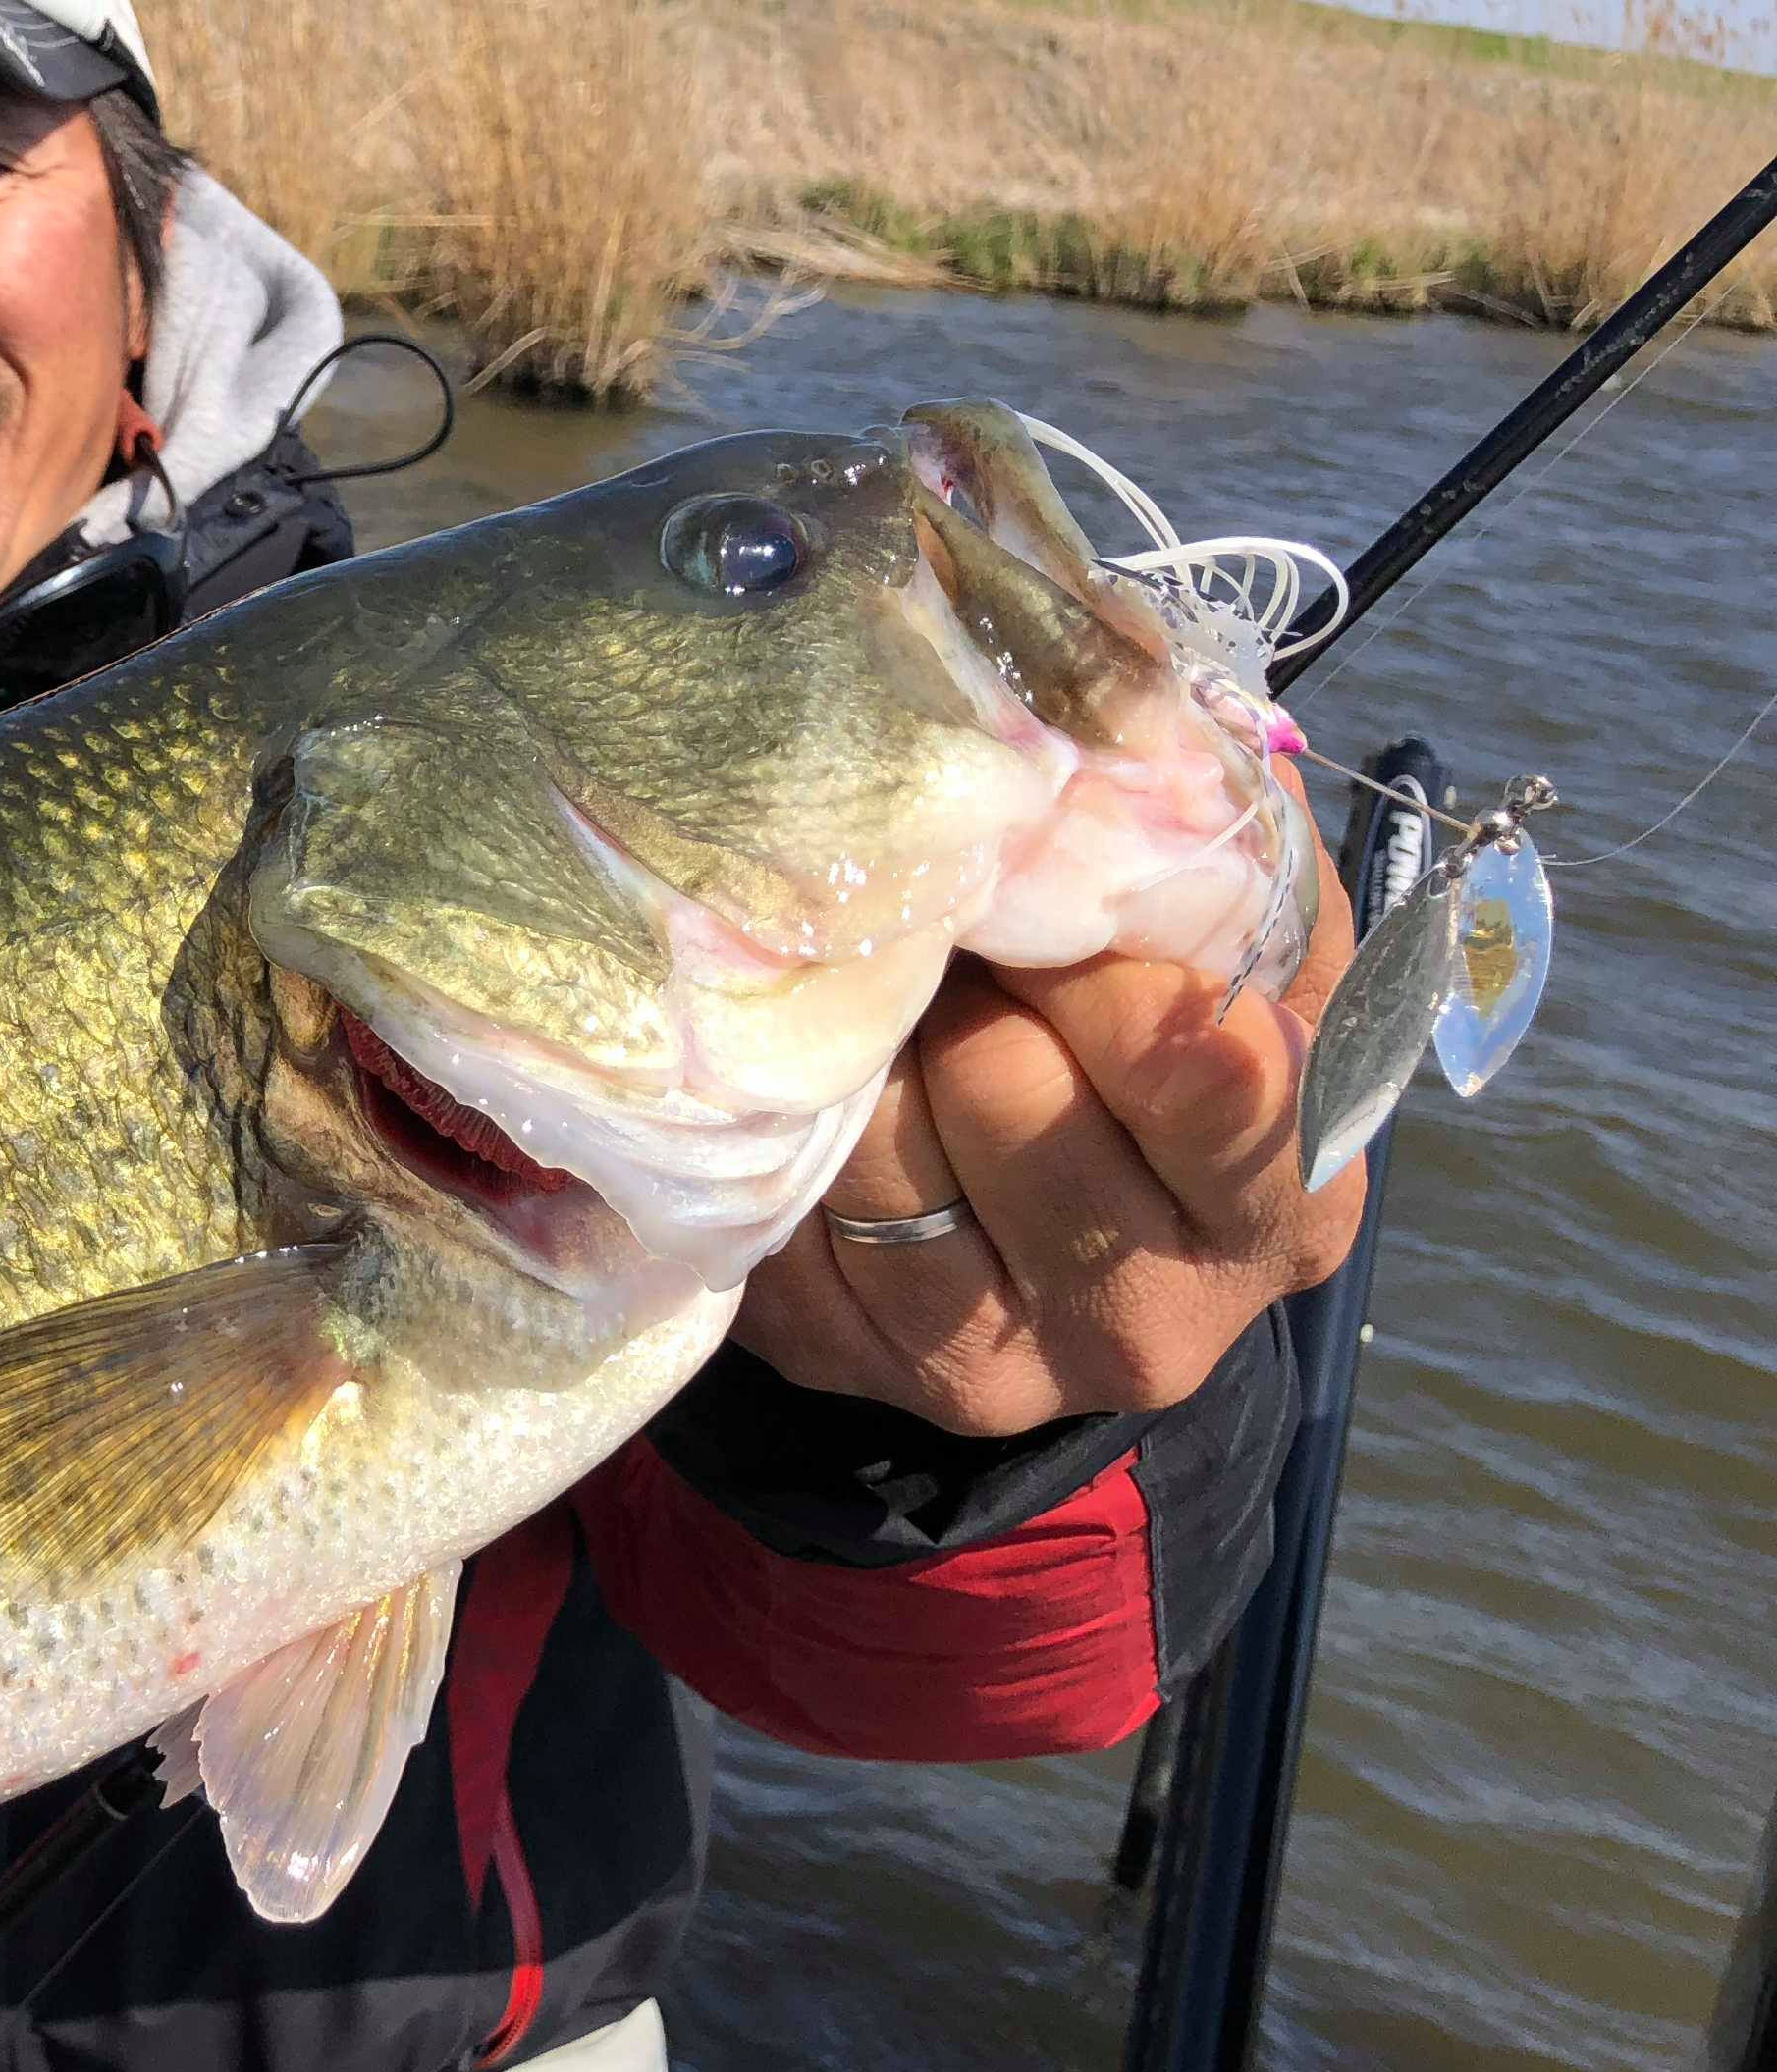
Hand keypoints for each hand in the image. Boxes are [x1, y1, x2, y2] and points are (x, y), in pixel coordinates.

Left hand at [732, 842, 1362, 1438]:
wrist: (1050, 1226)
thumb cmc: (1157, 1044)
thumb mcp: (1236, 952)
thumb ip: (1222, 854)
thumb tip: (1144, 710)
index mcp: (1288, 1208)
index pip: (1208, 1074)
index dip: (1111, 953)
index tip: (1058, 872)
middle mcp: (1156, 1321)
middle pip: (1014, 1091)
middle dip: (970, 977)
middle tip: (953, 920)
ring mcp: (992, 1362)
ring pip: (879, 1140)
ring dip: (865, 1033)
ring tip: (887, 987)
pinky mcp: (844, 1360)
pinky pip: (783, 1191)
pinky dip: (787, 1104)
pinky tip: (817, 1072)